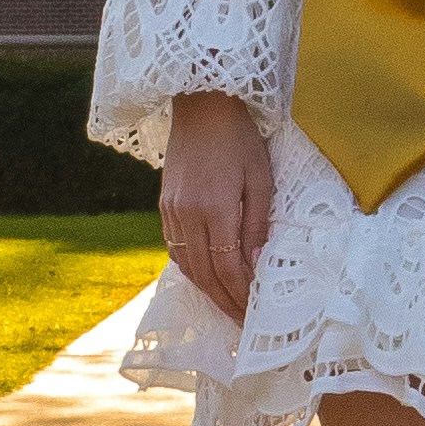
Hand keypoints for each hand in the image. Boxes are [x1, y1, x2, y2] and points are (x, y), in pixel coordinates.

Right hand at [160, 90, 274, 324]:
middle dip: (224, 301)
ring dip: (206, 290)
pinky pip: (175, 248)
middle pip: (205, 273)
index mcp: (214, 208)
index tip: (254, 313)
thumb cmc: (239, 137)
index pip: (228, 267)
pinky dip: (191, 268)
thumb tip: (258, 263)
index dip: (240, 294)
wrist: (201, 104)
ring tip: (226, 305)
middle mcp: (187, 214)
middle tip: (241, 321)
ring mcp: (171, 210)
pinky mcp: (163, 205)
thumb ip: (258, 222)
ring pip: (187, 264)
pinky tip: (205, 277)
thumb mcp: (261, 178)